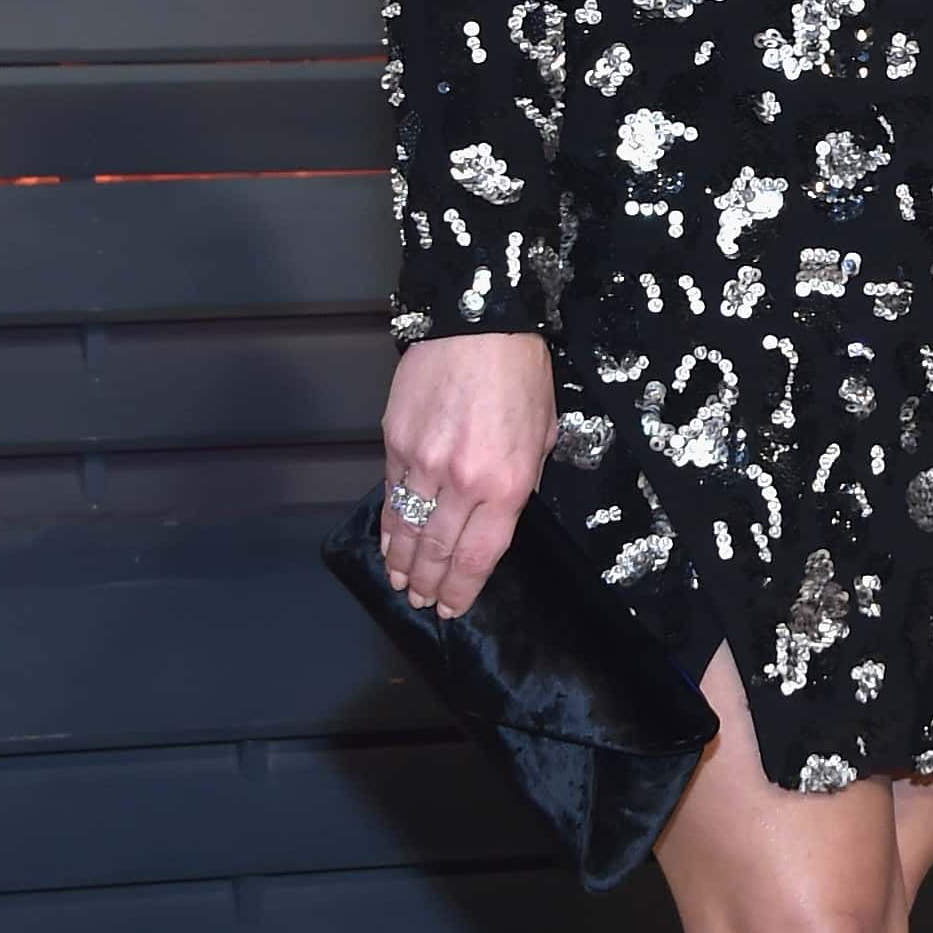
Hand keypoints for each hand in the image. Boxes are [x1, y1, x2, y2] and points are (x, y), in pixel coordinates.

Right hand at [377, 330, 555, 614]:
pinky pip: (391, 496)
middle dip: (430, 585)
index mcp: (508, 485)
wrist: (477, 323)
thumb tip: (496, 517)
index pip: (478, 557)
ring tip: (401, 584)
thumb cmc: (521, 376)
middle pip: (439, 551)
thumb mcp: (544, 435)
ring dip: (403, 564)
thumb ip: (521, 482)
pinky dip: (389, 527)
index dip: (461, 591)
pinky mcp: (396, 442)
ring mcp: (424, 462)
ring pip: (409, 530)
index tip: (451, 608)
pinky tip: (388, 544)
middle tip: (422, 603)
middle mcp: (463, 481)